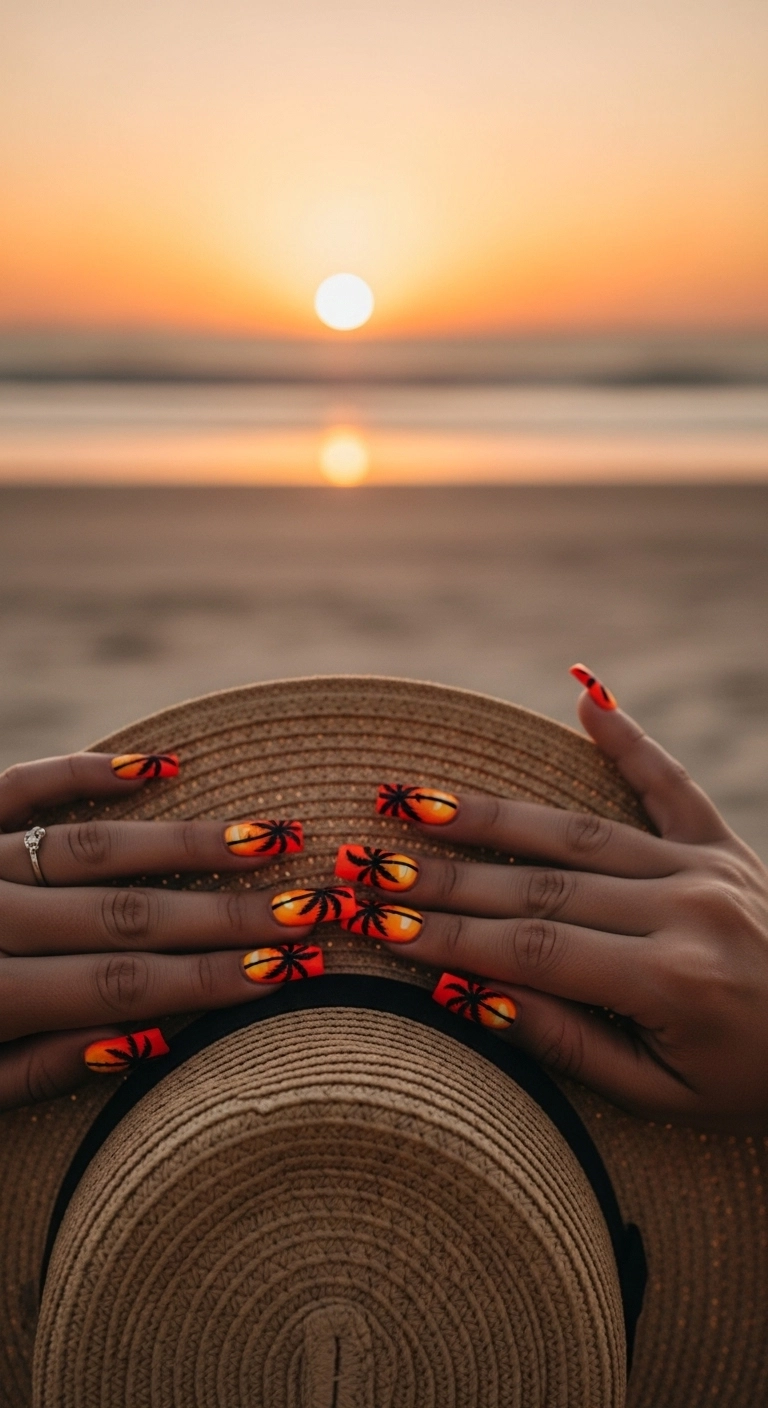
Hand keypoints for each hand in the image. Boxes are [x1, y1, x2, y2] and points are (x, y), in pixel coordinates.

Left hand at [0, 751, 316, 1108]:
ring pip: (92, 845)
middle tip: (307, 907)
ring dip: (187, 843)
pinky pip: (26, 783)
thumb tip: (143, 1041)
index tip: (286, 966)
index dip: (206, 978)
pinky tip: (162, 767)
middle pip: (125, 915)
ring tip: (267, 838)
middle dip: (226, 914)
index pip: (119, 985)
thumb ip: (39, 1070)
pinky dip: (90, 770)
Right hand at [349, 673, 767, 1130]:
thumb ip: (571, 1044)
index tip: (375, 926)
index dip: (447, 939)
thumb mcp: (664, 1097)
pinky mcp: (726, 844)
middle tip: (366, 862)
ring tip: (415, 796)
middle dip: (443, 877)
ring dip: (492, 813)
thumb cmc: (750, 1084)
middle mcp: (686, 911)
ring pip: (580, 830)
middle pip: (540, 886)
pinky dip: (628, 737)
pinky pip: (670, 782)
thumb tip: (472, 995)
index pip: (531, 951)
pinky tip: (585, 694)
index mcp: (671, 983)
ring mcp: (707, 868)